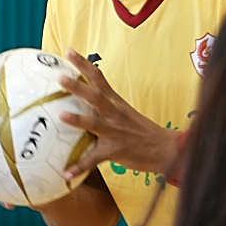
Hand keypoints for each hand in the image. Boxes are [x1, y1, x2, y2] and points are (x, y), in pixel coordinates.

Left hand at [58, 49, 179, 179]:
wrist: (165, 149)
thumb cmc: (141, 131)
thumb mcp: (123, 112)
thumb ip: (104, 106)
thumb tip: (80, 101)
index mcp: (115, 102)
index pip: (98, 77)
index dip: (83, 64)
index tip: (68, 51)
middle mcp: (114, 113)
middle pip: (94, 96)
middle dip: (77, 86)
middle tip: (60, 77)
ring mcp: (115, 131)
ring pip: (94, 122)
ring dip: (77, 119)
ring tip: (59, 115)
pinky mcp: (115, 150)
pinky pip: (94, 160)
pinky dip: (79, 167)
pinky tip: (66, 174)